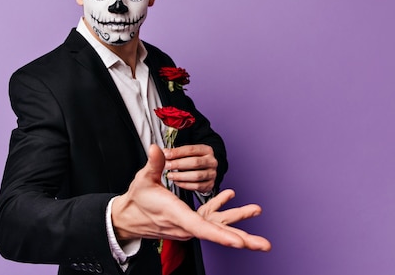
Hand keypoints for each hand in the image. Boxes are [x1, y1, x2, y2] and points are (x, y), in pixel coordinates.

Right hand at [111, 145, 270, 251]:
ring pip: (218, 227)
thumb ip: (154, 164)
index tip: (239, 242)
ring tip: (256, 210)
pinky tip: (230, 195)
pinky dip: (222, 209)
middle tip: (265, 245)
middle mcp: (185, 226)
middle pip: (217, 235)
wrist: (129, 218)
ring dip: (239, 221)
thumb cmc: (137, 198)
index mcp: (176, 215)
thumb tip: (156, 148)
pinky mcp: (190, 223)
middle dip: (242, 240)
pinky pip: (210, 219)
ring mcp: (189, 226)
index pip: (201, 228)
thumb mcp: (143, 180)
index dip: (220, 235)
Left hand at [163, 144, 216, 192]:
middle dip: (178, 164)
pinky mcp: (210, 185)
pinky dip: (186, 185)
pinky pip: (197, 186)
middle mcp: (212, 161)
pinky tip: (177, 182)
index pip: (191, 149)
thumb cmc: (193, 160)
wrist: (206, 172)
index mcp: (206, 150)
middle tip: (166, 165)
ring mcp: (212, 173)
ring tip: (169, 176)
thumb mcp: (188, 152)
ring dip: (181, 176)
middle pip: (195, 162)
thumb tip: (158, 149)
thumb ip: (175, 151)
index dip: (177, 152)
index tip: (165, 154)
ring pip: (196, 176)